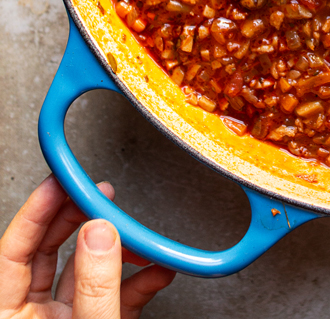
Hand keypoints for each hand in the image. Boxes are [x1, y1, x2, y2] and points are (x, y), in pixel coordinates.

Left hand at [0, 176, 173, 318]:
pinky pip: (112, 293)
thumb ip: (95, 284)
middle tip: (98, 195)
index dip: (36, 211)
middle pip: (47, 252)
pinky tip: (157, 269)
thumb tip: (100, 233)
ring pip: (84, 269)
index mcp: (10, 316)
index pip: (13, 251)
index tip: (59, 182)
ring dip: (116, 249)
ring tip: (137, 236)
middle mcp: (32, 316)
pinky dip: (138, 279)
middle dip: (78, 218)